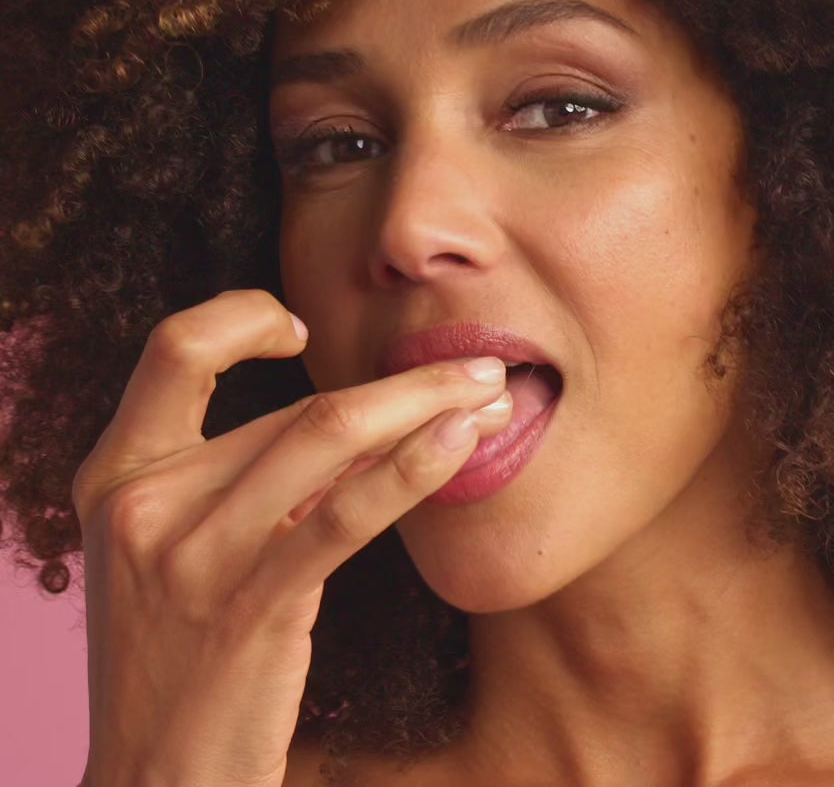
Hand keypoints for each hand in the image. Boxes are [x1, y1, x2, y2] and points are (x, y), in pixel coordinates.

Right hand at [72, 289, 510, 786]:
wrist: (152, 780)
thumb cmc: (181, 652)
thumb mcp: (185, 547)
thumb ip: (247, 475)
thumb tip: (362, 414)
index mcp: (116, 473)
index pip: (177, 347)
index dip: (244, 318)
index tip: (305, 330)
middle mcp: (143, 502)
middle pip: (296, 407)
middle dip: (405, 383)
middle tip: (478, 369)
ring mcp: (192, 555)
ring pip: (328, 436)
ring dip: (425, 405)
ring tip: (492, 396)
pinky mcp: (249, 606)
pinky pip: (344, 513)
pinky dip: (412, 466)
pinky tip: (461, 441)